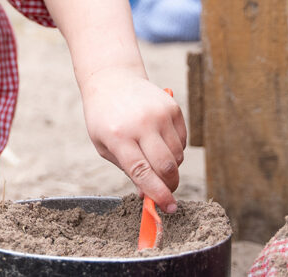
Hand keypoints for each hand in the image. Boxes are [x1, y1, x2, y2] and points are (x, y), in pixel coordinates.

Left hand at [78, 70, 185, 211]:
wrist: (112, 80)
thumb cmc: (105, 117)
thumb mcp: (104, 145)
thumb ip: (127, 169)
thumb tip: (148, 195)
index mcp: (118, 136)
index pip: (142, 172)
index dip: (158, 193)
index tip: (169, 207)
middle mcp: (141, 124)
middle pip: (166, 166)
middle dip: (170, 185)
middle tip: (167, 192)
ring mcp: (159, 114)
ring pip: (177, 155)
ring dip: (171, 166)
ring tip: (154, 157)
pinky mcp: (173, 107)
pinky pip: (183, 141)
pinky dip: (175, 149)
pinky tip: (159, 140)